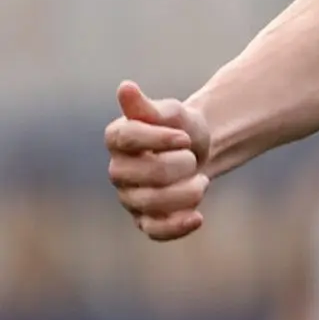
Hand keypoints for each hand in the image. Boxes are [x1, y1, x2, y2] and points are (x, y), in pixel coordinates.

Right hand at [107, 82, 212, 239]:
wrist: (198, 152)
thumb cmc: (180, 128)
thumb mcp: (171, 112)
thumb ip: (149, 107)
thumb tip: (125, 88)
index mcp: (117, 138)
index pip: (128, 138)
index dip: (161, 139)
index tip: (185, 138)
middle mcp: (117, 170)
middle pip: (147, 173)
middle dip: (181, 165)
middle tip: (192, 158)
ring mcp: (130, 197)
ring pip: (153, 203)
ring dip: (187, 192)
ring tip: (200, 181)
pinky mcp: (146, 220)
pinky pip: (155, 231)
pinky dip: (177, 227)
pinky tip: (198, 217)